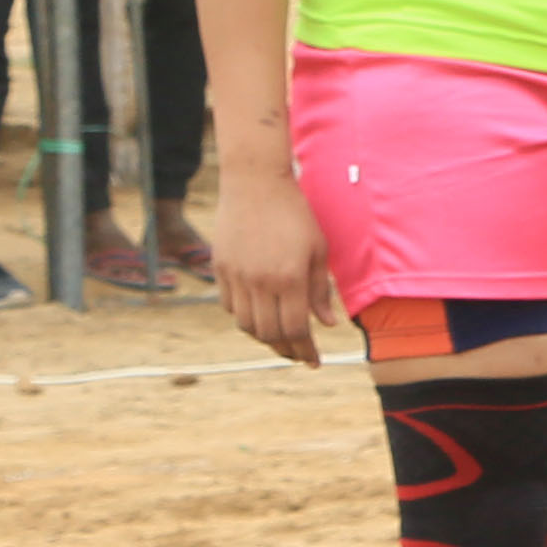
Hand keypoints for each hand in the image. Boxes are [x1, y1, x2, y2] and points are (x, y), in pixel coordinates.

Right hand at [213, 164, 329, 363]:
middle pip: (269, 334)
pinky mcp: (220, 267)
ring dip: (264, 337)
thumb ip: (320, 291)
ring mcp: (236, 275)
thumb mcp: (318, 251)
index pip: (296, 330)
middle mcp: (260, 281)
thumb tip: (326, 324)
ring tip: (281, 339)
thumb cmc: (295, 216)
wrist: (255, 185)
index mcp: (290, 278)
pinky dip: (245, 317)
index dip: (306, 350)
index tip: (314, 362)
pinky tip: (260, 316)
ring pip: (247, 324)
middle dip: (286, 350)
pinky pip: (230, 306)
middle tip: (299, 354)